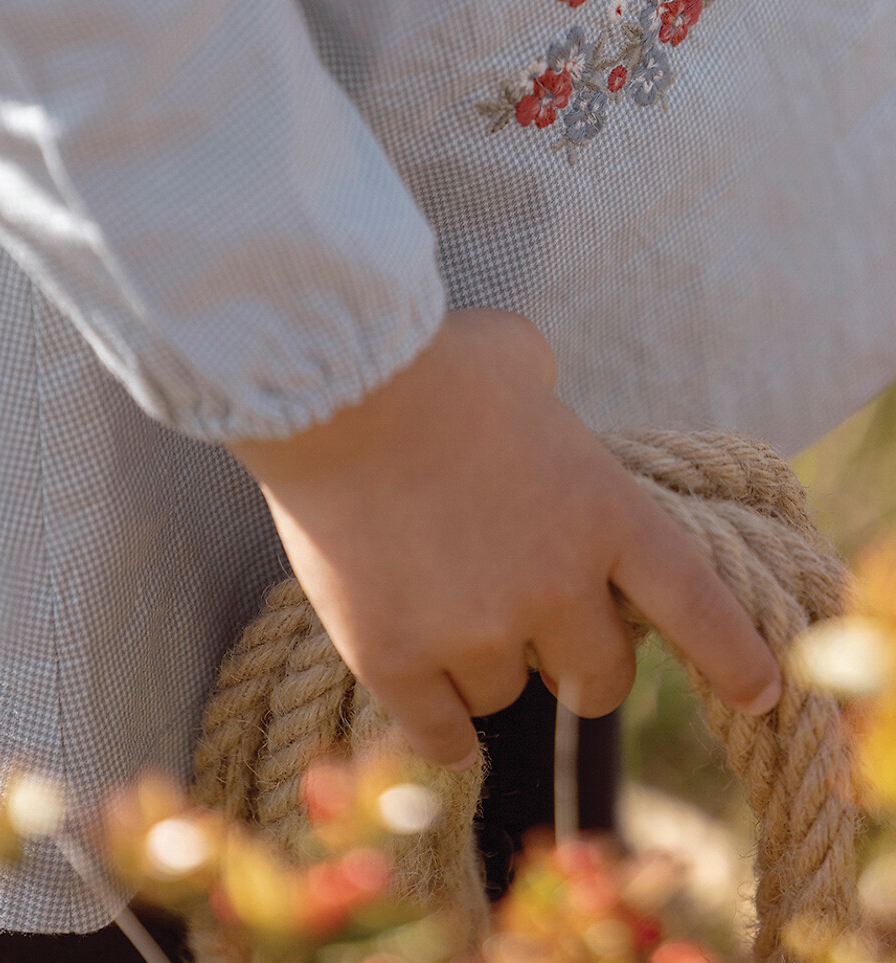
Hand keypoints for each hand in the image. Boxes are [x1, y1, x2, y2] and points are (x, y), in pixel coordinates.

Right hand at [230, 308, 781, 769]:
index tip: (757, 690)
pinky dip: (443, 725)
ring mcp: (475, 630)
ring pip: (508, 694)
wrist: (334, 389)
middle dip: (580, 662)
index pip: (696, 606)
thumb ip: (549, 397)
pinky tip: (438, 711)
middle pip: (599, 679)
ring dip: (491, 663)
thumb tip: (539, 397)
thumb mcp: (521, 358)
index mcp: (604, 513)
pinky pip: (442, 733)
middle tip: (544, 626)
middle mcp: (555, 587)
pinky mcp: (397, 659)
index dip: (732, 657)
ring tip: (447, 606)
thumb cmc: (433, 360)